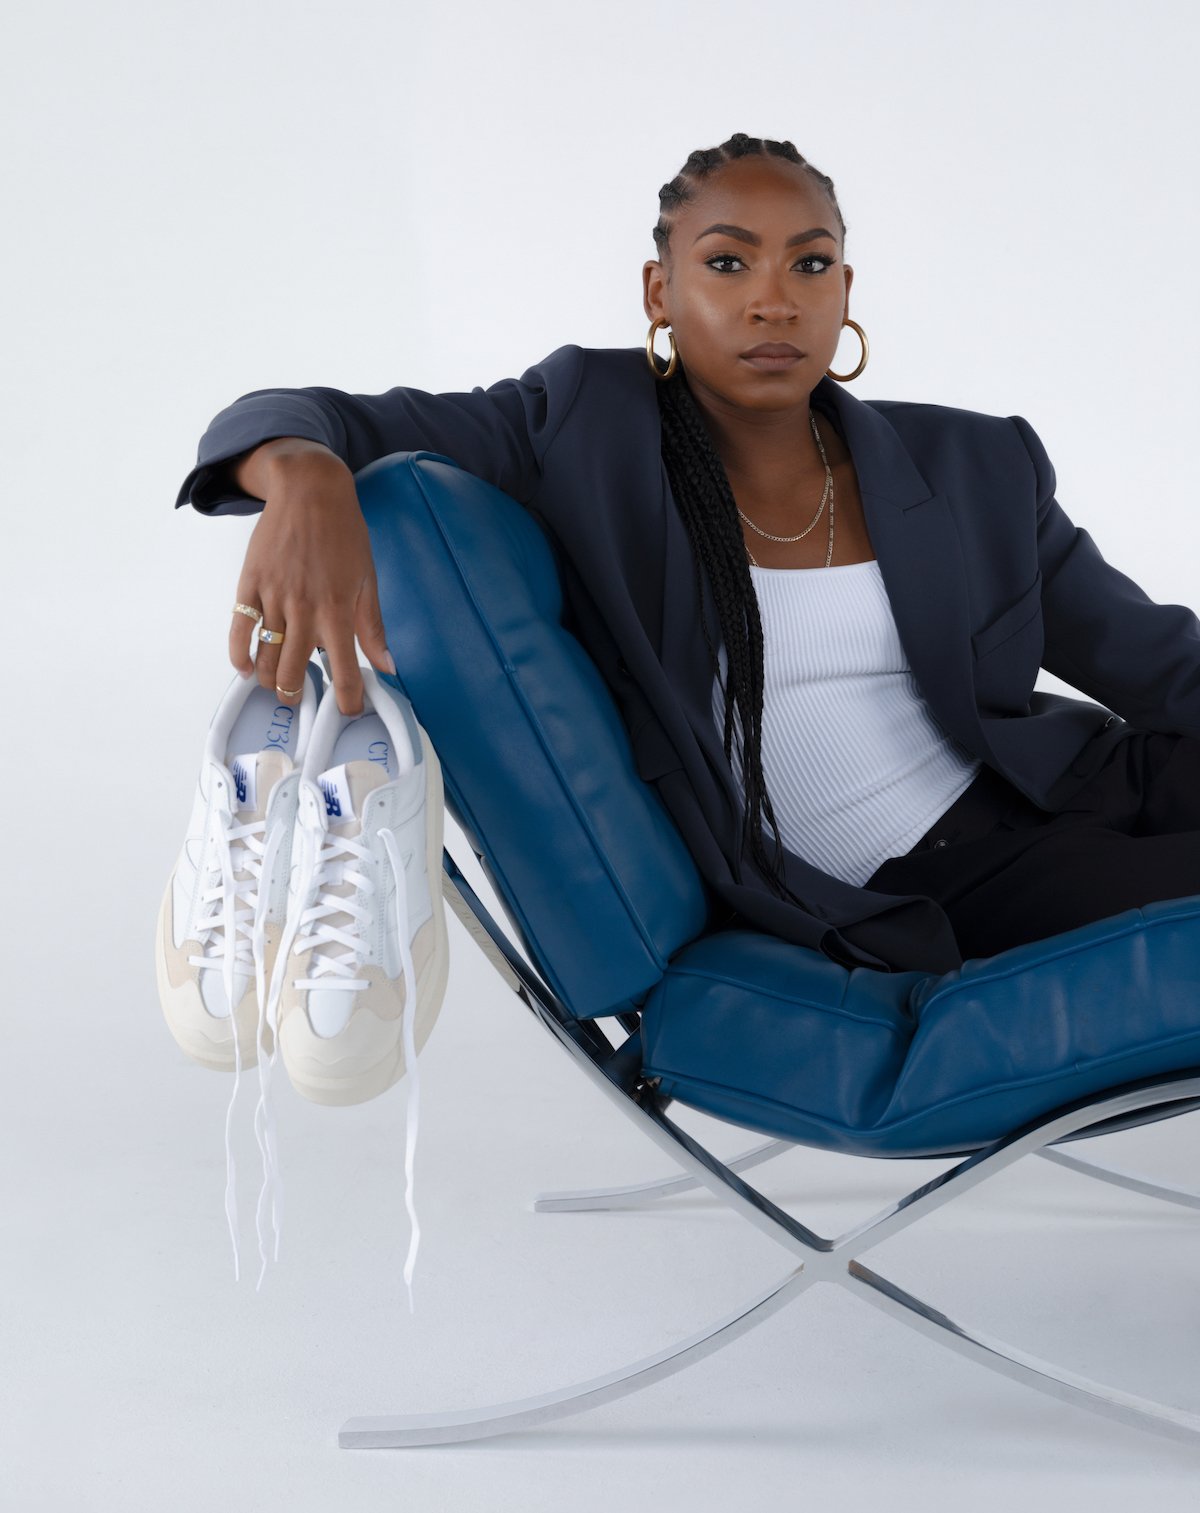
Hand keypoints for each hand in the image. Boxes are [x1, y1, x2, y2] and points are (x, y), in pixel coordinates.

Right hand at [228, 442, 394, 715]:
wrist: (309, 491)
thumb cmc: (343, 534)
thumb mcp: (368, 579)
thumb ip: (373, 627)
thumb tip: (388, 666)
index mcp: (338, 611)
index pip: (345, 671)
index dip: (347, 700)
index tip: (348, 711)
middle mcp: (304, 609)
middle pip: (292, 673)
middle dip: (296, 696)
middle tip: (301, 699)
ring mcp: (273, 598)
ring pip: (265, 657)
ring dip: (269, 680)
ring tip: (276, 685)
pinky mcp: (250, 585)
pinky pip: (240, 629)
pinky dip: (239, 655)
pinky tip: (246, 667)